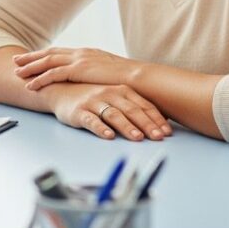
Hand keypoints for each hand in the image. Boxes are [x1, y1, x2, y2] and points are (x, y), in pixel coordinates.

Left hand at [14, 47, 140, 90]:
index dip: (44, 55)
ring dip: (31, 67)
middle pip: (49, 54)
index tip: (32, 57)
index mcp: (87, 53)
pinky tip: (30, 85)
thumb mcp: (110, 72)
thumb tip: (94, 78)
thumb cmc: (129, 79)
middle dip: (32, 57)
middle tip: (17, 61)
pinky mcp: (78, 70)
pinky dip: (40, 79)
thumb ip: (99, 73)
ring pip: (47, 62)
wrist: (139, 78)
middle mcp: (80, 53)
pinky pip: (53, 74)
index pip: (60, 52)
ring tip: (17, 72)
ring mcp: (78, 60)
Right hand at [48, 83, 172, 141]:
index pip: (143, 105)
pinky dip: (100, 128)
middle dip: (147, 125)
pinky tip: (108, 135)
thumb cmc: (93, 96)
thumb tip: (159, 123)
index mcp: (121, 90)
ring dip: (126, 126)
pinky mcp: (79, 111)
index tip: (167, 133)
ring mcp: (93, 101)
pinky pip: (91, 120)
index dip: (156, 119)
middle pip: (131, 110)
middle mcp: (109, 93)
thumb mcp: (114, 96)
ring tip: (137, 137)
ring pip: (113, 114)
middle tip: (158, 137)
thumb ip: (134, 106)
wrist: (60, 90)